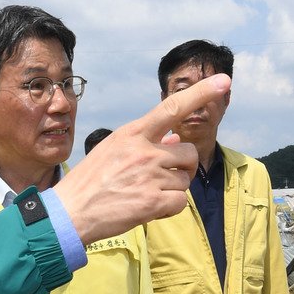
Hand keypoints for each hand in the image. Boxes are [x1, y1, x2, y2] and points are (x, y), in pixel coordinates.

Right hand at [54, 75, 230, 243]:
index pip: (172, 107)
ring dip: (173, 190)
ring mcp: (149, 176)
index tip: (223, 80)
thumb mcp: (112, 151)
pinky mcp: (152, 202)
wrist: (70, 213)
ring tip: (146, 194)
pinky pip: (180, 203)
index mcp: (132, 133)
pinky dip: (169, 209)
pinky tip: (149, 209)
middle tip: (162, 178)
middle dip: (183, 168)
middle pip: (188, 153)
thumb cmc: (90, 182)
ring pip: (185, 180)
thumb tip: (174, 141)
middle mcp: (143, 150)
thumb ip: (144, 143)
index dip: (200, 93)